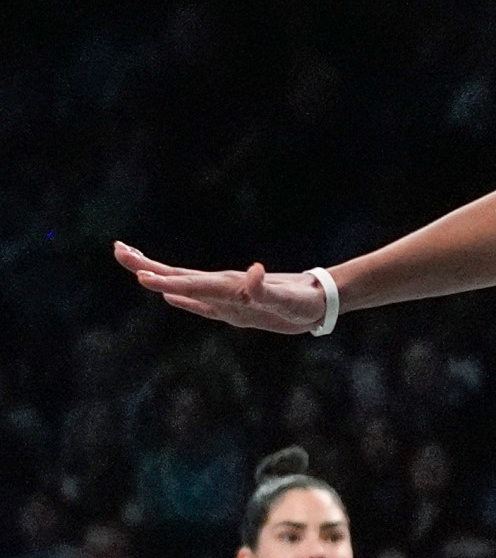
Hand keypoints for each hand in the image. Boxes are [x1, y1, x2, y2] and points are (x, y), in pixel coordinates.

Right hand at [115, 242, 327, 333]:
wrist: (316, 302)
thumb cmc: (302, 302)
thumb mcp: (285, 300)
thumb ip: (265, 288)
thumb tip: (253, 271)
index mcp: (229, 287)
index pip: (190, 284)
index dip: (165, 282)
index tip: (140, 277)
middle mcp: (222, 287)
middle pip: (177, 275)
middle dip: (146, 265)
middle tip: (118, 250)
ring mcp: (225, 295)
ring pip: (184, 283)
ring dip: (157, 274)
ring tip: (133, 265)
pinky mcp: (231, 306)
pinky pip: (200, 301)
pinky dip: (181, 297)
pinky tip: (169, 296)